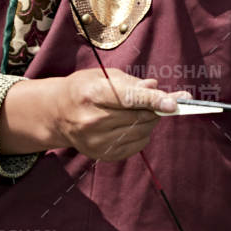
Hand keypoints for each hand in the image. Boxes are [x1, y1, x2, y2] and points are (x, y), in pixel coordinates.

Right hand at [47, 68, 185, 161]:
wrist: (57, 114)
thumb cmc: (84, 89)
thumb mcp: (103, 76)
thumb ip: (131, 83)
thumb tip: (155, 87)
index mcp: (91, 94)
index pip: (128, 99)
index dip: (153, 101)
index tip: (173, 103)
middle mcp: (91, 120)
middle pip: (138, 117)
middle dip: (156, 108)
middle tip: (164, 101)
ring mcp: (95, 141)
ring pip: (141, 132)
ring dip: (150, 121)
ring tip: (143, 111)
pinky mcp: (101, 154)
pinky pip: (137, 145)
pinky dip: (143, 134)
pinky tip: (133, 124)